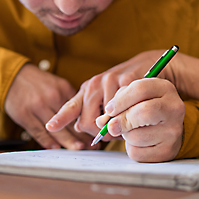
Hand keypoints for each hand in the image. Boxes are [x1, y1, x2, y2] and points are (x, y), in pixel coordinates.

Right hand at [4, 64, 92, 150]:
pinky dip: (48, 141)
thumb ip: (70, 100)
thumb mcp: (57, 84)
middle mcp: (51, 97)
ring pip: (56, 129)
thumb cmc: (38, 83)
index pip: (79, 110)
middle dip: (82, 135)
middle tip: (93, 146)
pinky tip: (57, 148)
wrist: (13, 75)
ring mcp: (37, 106)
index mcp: (62, 89)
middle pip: (69, 121)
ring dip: (68, 141)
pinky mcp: (24, 114)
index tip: (97, 133)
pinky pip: (38, 132)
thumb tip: (87, 116)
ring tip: (79, 149)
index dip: (89, 123)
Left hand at [46, 51, 170, 141]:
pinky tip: (136, 110)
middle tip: (109, 132)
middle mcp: (95, 84)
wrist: (148, 65)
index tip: (50, 127)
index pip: (71, 107)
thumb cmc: (125, 86)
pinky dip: (130, 118)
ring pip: (107, 120)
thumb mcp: (104, 96)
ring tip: (126, 117)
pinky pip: (125, 111)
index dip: (60, 118)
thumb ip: (90, 110)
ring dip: (117, 127)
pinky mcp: (128, 81)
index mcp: (87, 89)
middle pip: (87, 122)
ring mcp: (110, 81)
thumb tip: (78, 127)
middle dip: (98, 134)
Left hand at [94, 78, 185, 161]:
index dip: (120, 100)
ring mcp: (174, 131)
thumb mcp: (136, 98)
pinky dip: (131, 149)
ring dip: (126, 135)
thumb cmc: (148, 109)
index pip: (140, 89)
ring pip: (136, 136)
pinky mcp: (168, 151)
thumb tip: (101, 122)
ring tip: (132, 131)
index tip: (109, 109)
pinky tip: (139, 142)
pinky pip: (137, 153)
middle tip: (112, 126)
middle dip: (121, 120)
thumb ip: (117, 104)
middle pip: (142, 112)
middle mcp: (174, 108)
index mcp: (165, 88)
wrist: (171, 129)